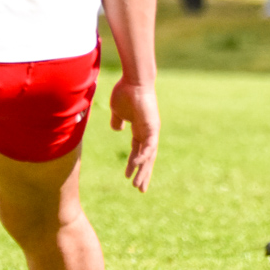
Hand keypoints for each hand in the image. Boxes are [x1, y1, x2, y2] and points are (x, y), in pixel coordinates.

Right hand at [109, 77, 158, 192]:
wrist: (134, 81)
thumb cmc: (126, 93)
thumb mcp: (118, 111)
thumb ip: (118, 121)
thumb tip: (117, 129)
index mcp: (140, 130)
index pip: (138, 152)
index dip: (134, 165)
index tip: (129, 177)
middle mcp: (148, 133)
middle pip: (147, 158)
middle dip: (143, 174)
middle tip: (140, 189)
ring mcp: (151, 131)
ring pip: (149, 156)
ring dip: (143, 171)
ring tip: (138, 185)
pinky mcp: (152, 127)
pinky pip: (148, 145)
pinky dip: (143, 156)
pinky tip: (138, 166)